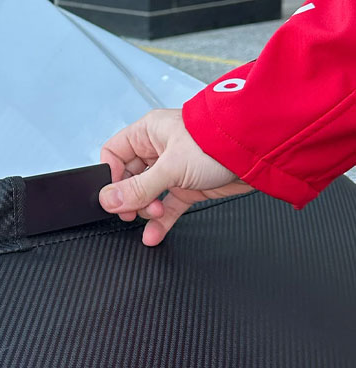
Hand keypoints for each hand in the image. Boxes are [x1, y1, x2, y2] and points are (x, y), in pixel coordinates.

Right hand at [99, 109, 252, 245]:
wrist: (259, 152)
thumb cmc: (218, 142)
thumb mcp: (171, 167)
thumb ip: (138, 188)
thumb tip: (108, 200)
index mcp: (147, 133)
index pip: (114, 155)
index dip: (112, 177)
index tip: (115, 196)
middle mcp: (158, 149)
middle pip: (129, 179)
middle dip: (131, 198)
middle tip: (134, 210)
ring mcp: (173, 169)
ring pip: (147, 196)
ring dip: (148, 210)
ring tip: (156, 213)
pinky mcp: (188, 187)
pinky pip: (166, 207)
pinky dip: (160, 222)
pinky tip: (153, 234)